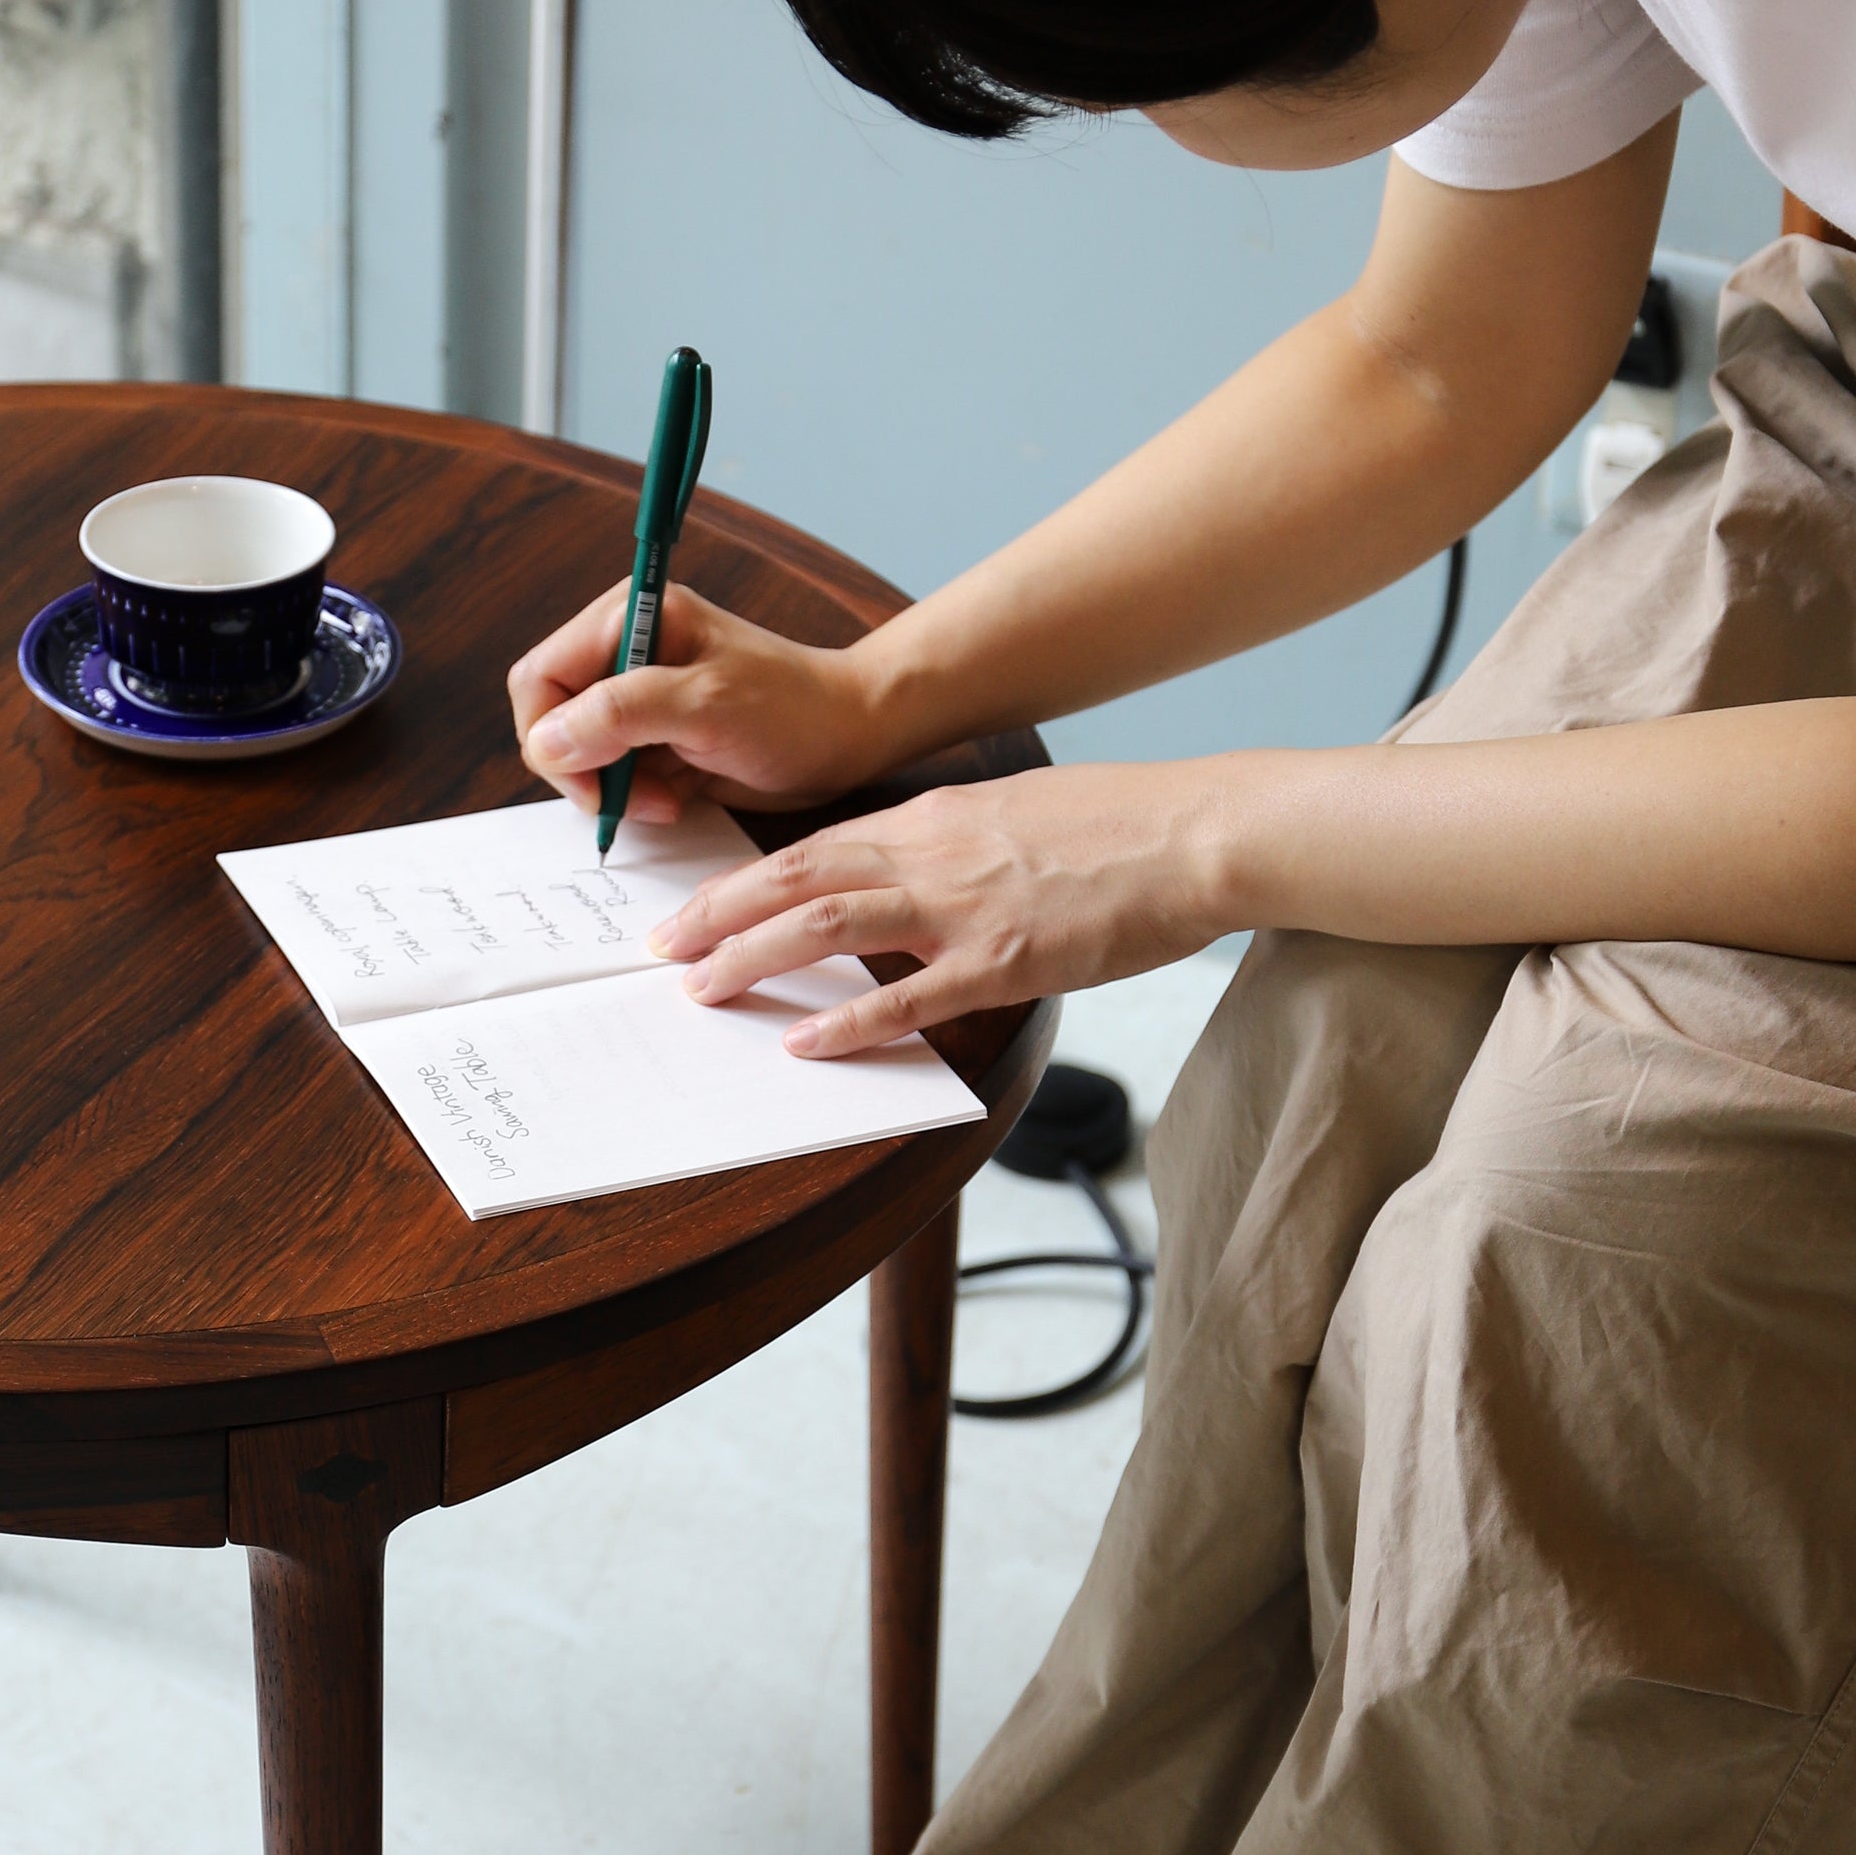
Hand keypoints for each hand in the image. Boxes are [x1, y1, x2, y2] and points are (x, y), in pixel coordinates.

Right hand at [509, 581, 887, 818]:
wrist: (849, 737)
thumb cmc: (791, 709)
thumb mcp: (706, 705)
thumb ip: (620, 714)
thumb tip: (546, 740)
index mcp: (629, 618)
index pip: (540, 678)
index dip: (551, 735)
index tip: (595, 782)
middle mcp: (624, 651)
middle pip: (550, 718)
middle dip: (583, 768)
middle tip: (633, 798)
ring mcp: (637, 696)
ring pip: (577, 753)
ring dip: (613, 788)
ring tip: (666, 799)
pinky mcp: (653, 735)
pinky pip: (609, 773)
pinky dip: (632, 797)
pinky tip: (675, 798)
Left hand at [646, 758, 1244, 1054]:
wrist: (1195, 832)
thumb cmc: (1118, 824)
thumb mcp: (1014, 812)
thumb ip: (950, 844)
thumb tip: (901, 876)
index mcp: (932, 817)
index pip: (811, 846)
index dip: (741, 880)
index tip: (692, 908)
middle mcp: (931, 854)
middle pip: (794, 877)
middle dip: (716, 914)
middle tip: (660, 949)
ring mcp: (964, 907)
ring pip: (828, 923)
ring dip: (753, 957)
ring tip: (702, 989)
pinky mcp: (1005, 961)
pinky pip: (908, 995)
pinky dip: (847, 1020)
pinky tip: (804, 1042)